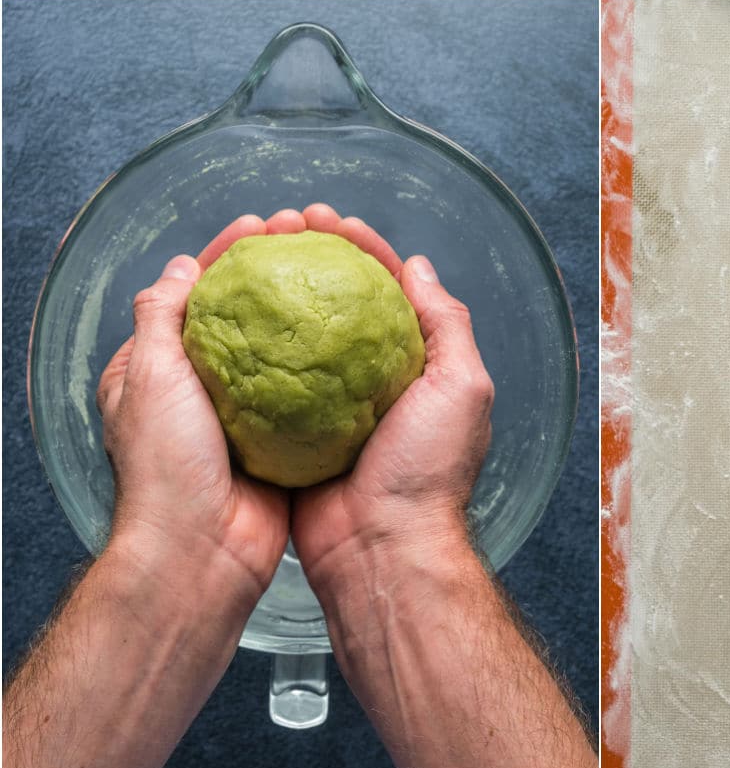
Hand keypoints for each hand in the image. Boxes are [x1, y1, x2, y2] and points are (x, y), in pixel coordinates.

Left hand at [95, 212, 302, 608]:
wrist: (204, 551)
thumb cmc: (166, 466)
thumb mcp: (150, 376)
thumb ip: (162, 318)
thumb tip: (181, 268)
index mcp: (162, 371)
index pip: (198, 294)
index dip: (229, 254)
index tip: (266, 226)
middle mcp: (206, 389)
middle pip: (246, 314)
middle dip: (278, 270)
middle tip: (310, 235)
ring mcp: (248, 415)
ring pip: (283, 348)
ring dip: (308, 309)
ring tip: (340, 269)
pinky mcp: (285, 439)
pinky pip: (312, 389)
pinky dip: (332, 359)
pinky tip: (358, 332)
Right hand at [278, 204, 495, 585]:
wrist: (380, 547)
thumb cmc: (427, 470)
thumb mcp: (462, 386)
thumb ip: (446, 324)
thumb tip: (419, 266)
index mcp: (415, 366)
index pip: (389, 290)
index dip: (363, 249)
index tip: (330, 220)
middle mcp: (372, 380)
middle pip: (338, 303)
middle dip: (312, 258)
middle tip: (282, 225)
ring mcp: (329, 405)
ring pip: (300, 336)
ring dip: (278, 293)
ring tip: (251, 254)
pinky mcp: (291, 431)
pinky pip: (267, 380)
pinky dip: (252, 347)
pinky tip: (228, 316)